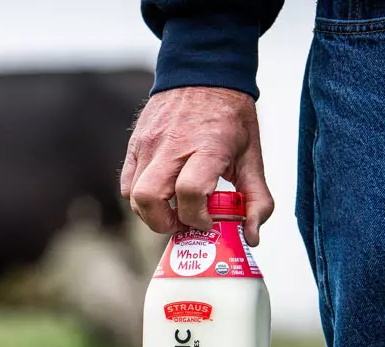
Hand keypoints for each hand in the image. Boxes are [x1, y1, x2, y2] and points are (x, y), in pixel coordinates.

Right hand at [120, 87, 273, 246]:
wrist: (203, 72)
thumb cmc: (230, 116)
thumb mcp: (252, 155)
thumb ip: (257, 198)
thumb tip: (252, 236)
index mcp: (207, 147)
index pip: (190, 193)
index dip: (197, 217)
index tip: (208, 221)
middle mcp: (172, 146)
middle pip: (150, 200)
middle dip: (164, 224)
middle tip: (183, 223)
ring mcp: (148, 144)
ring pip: (133, 196)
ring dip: (151, 213)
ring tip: (172, 209)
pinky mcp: (135, 144)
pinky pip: (127, 183)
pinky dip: (140, 197)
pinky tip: (162, 191)